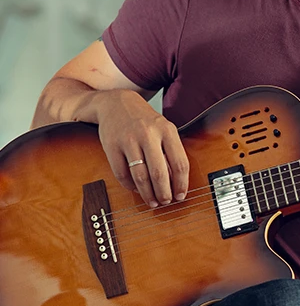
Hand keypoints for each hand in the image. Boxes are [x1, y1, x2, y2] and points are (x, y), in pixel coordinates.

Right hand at [95, 89, 188, 207]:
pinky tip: (136, 189)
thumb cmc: (146, 122)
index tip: (181, 196)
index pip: (180, 164)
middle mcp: (148, 134)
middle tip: (166, 202)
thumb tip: (177, 184)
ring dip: (147, 194)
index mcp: (167, 130)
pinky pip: (122, 173)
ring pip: (140, 176)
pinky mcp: (111, 145)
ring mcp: (128, 139)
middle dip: (164, 193)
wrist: (116, 103)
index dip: (181, 184)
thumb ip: (172, 152)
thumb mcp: (164, 129)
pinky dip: (130, 186)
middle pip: (159, 173)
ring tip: (152, 202)